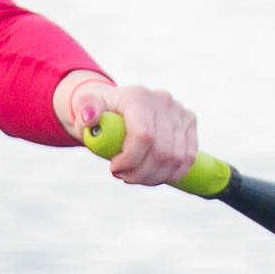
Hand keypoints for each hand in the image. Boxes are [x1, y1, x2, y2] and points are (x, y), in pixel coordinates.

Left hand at [57, 70, 201, 184]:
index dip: (130, 160)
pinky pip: (188, 158)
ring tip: (135, 176)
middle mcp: (163, 101)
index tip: (114, 168)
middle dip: (140, 173)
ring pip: (176, 159)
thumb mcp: (85, 107)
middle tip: (122, 176)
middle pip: (162, 152)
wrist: (118, 104)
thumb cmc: (100, 110)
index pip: (144, 136)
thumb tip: (89, 118)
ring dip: (154, 177)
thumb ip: (85, 111)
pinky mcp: (190, 122)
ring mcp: (180, 111)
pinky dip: (171, 174)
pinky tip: (153, 175)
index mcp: (138, 97)